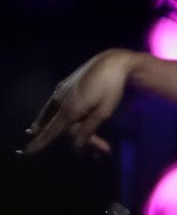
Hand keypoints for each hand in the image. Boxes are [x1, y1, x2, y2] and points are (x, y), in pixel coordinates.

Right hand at [25, 48, 139, 154]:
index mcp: (71, 109)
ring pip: (57, 117)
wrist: (111, 62)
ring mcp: (60, 92)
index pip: (52, 131)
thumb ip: (88, 129)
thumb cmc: (111, 87)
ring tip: (62, 141)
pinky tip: (39, 123)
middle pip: (63, 127)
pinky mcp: (63, 86)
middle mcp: (61, 101)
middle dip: (80, 140)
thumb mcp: (104, 111)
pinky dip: (48, 117)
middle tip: (103, 149)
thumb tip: (76, 146)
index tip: (27, 152)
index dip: (40, 143)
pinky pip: (52, 106)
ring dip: (64, 130)